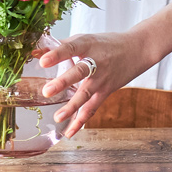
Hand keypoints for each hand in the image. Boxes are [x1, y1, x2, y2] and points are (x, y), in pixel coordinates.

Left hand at [37, 30, 153, 135]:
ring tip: (58, 117)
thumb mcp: (84, 39)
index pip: (71, 48)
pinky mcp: (106, 91)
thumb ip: (59, 46)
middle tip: (47, 91)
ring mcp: (102, 79)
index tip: (42, 61)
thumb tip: (34, 52)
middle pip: (79, 72)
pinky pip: (92, 108)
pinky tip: (69, 131)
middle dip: (63, 82)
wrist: (137, 50)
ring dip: (72, 106)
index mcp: (88, 44)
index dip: (57, 54)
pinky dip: (81, 121)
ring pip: (86, 94)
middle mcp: (96, 62)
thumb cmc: (105, 43)